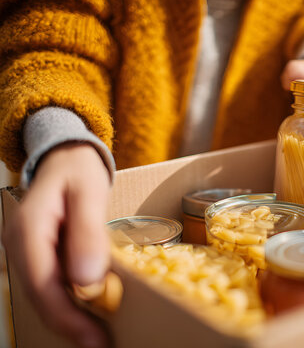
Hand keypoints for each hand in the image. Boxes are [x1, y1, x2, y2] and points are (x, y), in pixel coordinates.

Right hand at [2, 143, 110, 347]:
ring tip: (97, 335)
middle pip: (40, 295)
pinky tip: (88, 311)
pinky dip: (68, 301)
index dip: (66, 315)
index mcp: (28, 230)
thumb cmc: (79, 171)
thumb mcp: (89, 194)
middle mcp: (19, 245)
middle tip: (100, 343)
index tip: (94, 337)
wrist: (67, 157)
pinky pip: (49, 283)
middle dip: (69, 324)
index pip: (42, 284)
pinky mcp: (38, 254)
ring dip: (68, 317)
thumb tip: (87, 280)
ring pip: (43, 293)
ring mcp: (26, 250)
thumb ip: (88, 233)